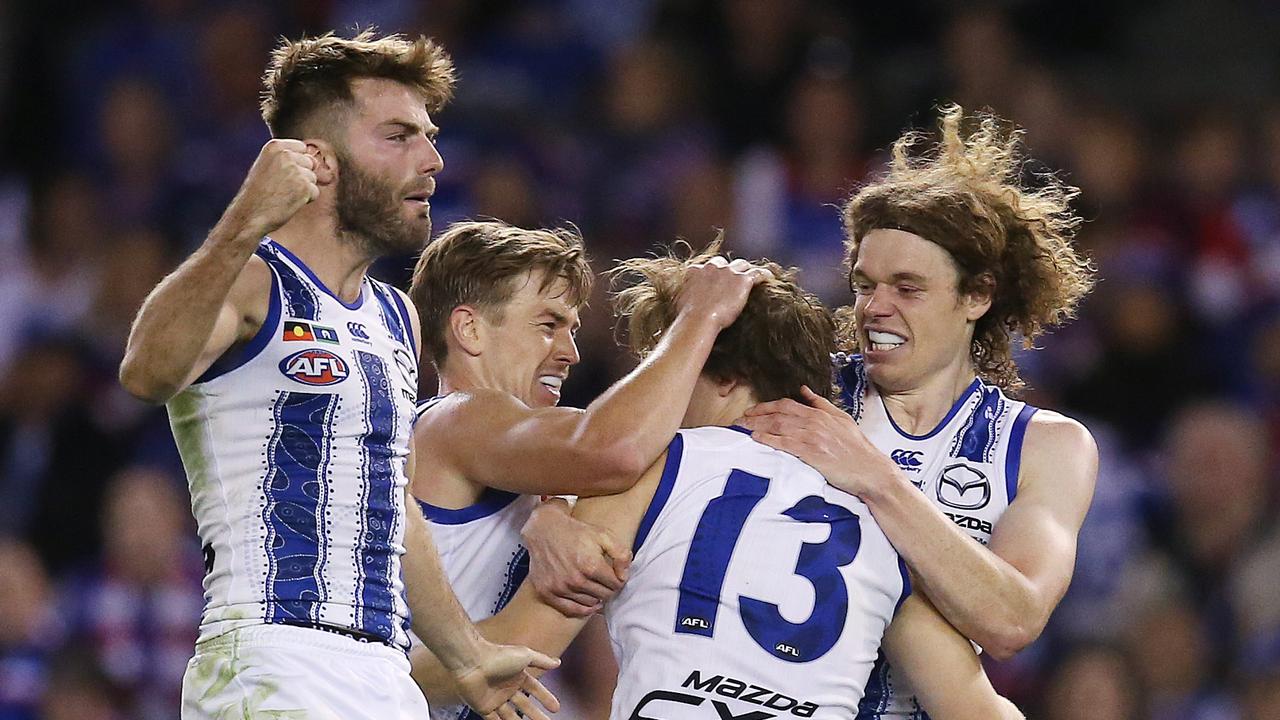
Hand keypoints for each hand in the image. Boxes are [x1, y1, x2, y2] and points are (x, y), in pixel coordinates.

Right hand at [226, 139, 318, 238]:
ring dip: (303, 189)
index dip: (296, 163)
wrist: (249, 214)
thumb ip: (288, 158)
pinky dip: (305, 200)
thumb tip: (315, 161)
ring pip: (313, 178)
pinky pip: (315, 192)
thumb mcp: (267, 166)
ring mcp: (295, 170)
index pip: (302, 148)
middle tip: (281, 187)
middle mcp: (285, 155)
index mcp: (274, 146)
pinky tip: (288, 202)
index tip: (281, 174)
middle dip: (301, 176)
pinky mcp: (304, 187)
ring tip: (283, 194)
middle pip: (310, 162)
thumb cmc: (257, 193)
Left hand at [453, 641, 560, 719]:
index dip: (545, 698)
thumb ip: (542, 660)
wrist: (472, 662)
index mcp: (517, 675)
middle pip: (525, 706)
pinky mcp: (484, 708)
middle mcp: (507, 688)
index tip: (555, 707)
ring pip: (512, 716)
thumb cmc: (497, 655)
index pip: (535, 689)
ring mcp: (496, 699)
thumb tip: (557, 662)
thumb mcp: (525, 655)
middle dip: (537, 715)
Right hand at [521, 499, 630, 616]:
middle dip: (608, 587)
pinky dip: (582, 609)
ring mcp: (560, 588)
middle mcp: (575, 580)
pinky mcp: (547, 593)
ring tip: (594, 585)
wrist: (544, 530)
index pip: (616, 584)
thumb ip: (621, 554)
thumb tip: (624, 576)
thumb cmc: (576, 532)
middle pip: (604, 595)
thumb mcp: (604, 535)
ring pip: (590, 603)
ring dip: (595, 596)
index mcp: (591, 565)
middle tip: (605, 580)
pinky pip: (571, 610)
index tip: (615, 574)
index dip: (618, 578)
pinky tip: (589, 602)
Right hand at [676, 256, 773, 329]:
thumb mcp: (680, 301)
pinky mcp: (742, 280)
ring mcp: (728, 272)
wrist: (699, 320)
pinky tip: (769, 277)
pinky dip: (763, 274)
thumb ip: (683, 295)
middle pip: (724, 263)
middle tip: (733, 278)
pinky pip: (757, 273)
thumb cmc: (687, 316)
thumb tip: (680, 301)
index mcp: (695, 270)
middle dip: (728, 269)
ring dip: (745, 270)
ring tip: (751, 276)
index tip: (716, 279)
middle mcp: (712, 267)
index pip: (706, 267)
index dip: (712, 273)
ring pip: (741, 265)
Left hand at [739, 385, 901, 497]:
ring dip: (757, 426)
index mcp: (820, 414)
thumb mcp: (841, 419)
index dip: (766, 406)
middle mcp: (814, 422)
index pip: (787, 405)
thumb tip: (804, 390)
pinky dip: (769, 439)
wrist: (870, 470)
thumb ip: (821, 404)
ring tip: (742, 428)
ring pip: (779, 427)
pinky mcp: (812, 453)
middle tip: (739, 419)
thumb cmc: (857, 448)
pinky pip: (785, 444)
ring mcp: (813, 437)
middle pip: (778, 414)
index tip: (752, 410)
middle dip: (756, 415)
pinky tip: (756, 439)